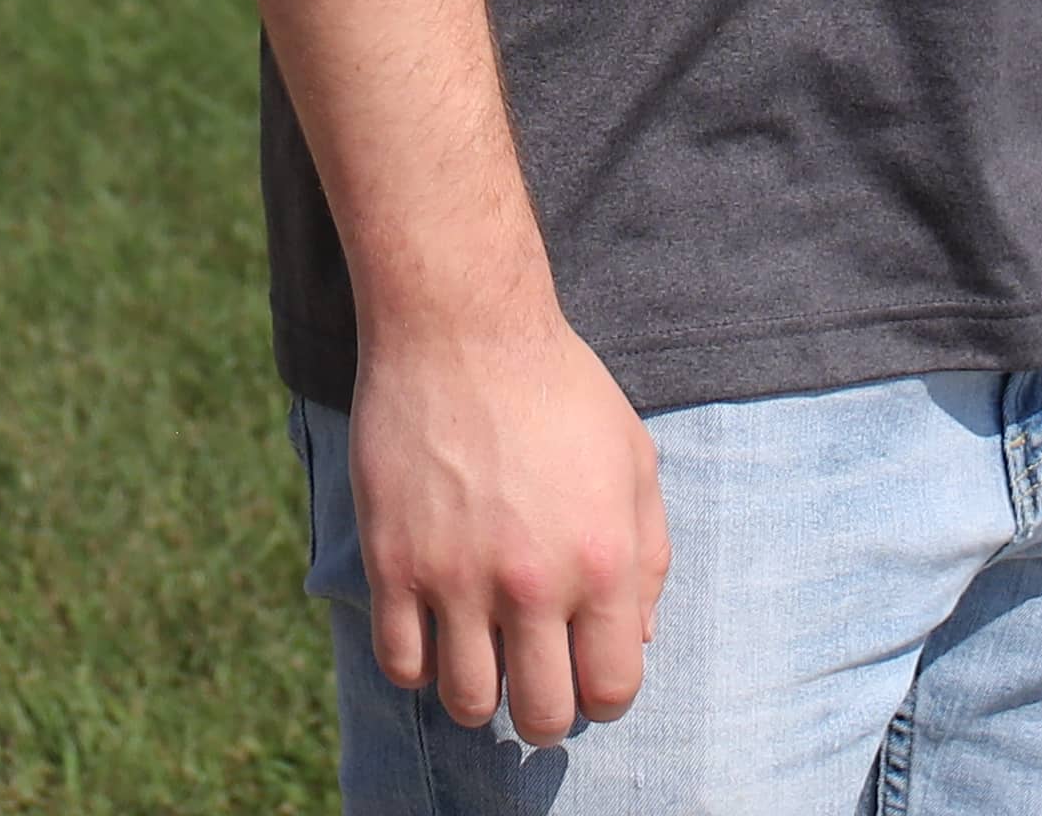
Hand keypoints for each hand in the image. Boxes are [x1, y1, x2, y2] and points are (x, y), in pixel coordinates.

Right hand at [345, 313, 669, 746]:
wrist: (462, 326)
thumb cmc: (558, 387)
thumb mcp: (634, 460)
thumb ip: (648, 556)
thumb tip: (637, 639)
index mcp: (602, 561)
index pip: (611, 690)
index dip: (603, 697)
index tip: (587, 676)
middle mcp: (532, 581)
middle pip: (540, 714)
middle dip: (544, 710)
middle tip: (535, 675)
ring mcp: (456, 576)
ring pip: (466, 702)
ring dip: (479, 693)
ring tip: (482, 655)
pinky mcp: (392, 561)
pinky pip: (399, 663)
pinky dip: (419, 664)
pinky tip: (433, 630)